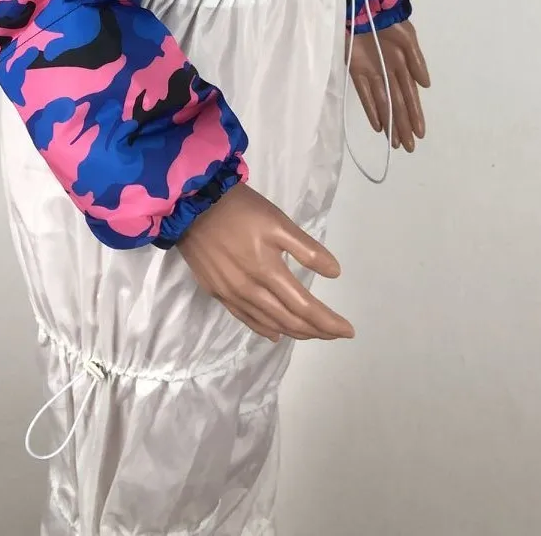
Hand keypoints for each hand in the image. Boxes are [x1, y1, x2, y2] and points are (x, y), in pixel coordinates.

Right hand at [176, 182, 354, 344]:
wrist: (192, 205)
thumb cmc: (241, 209)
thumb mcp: (278, 222)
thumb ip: (307, 249)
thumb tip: (335, 273)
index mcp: (269, 272)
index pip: (305, 307)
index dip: (328, 322)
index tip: (348, 330)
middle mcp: (252, 291)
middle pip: (289, 320)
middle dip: (316, 330)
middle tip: (335, 334)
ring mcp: (233, 295)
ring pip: (269, 323)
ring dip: (294, 332)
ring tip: (312, 334)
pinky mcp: (218, 293)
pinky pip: (246, 319)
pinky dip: (264, 329)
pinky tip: (274, 334)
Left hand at [347, 18, 430, 152]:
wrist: (365, 4)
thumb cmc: (389, 20)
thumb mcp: (407, 37)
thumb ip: (416, 60)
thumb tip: (426, 85)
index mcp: (403, 65)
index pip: (410, 96)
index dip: (415, 115)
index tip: (420, 133)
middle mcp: (389, 72)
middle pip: (397, 104)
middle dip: (403, 125)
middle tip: (407, 147)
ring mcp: (372, 72)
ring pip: (383, 103)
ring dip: (388, 122)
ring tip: (394, 142)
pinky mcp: (356, 69)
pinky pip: (364, 93)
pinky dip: (370, 108)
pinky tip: (377, 125)